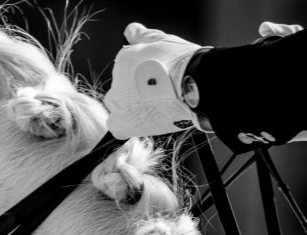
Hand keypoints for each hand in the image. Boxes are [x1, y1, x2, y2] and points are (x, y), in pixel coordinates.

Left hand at [103, 23, 203, 139]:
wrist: (195, 84)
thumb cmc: (183, 62)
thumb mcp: (163, 41)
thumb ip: (142, 36)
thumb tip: (130, 30)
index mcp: (123, 59)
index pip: (126, 70)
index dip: (143, 76)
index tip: (160, 78)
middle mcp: (115, 81)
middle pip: (121, 89)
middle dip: (134, 92)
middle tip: (159, 94)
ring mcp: (117, 102)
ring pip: (119, 108)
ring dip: (132, 109)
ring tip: (157, 107)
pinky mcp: (122, 122)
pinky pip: (118, 127)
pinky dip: (128, 125)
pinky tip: (145, 120)